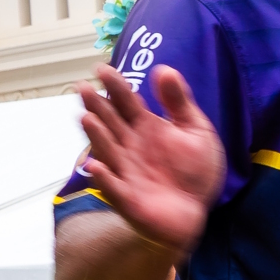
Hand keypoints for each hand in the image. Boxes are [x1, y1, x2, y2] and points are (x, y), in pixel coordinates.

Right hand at [74, 63, 225, 259]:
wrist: (194, 211)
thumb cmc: (193, 171)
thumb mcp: (196, 130)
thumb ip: (179, 102)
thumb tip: (163, 69)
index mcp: (145, 127)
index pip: (126, 102)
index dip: (115, 86)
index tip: (101, 68)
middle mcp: (129, 146)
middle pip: (110, 122)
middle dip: (97, 106)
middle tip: (83, 87)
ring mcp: (126, 171)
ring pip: (107, 151)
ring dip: (96, 136)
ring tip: (86, 118)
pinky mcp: (127, 198)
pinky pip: (114, 188)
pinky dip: (104, 178)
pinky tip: (95, 166)